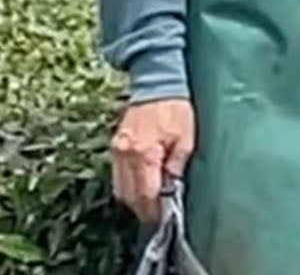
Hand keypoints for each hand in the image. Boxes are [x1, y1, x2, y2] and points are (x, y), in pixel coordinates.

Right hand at [110, 97, 194, 223]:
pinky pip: (117, 176)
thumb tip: (172, 188)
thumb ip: (177, 165)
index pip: (145, 194)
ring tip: (150, 201)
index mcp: (144, 153)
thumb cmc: (175, 108)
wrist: (156, 82)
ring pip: (119, 189)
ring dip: (133, 199)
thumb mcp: (186, 136)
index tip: (163, 218)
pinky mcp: (113, 147)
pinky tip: (141, 184)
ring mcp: (116, 151)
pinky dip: (127, 185)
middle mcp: (125, 155)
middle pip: (129, 196)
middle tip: (157, 214)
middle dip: (143, 208)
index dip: (154, 209)